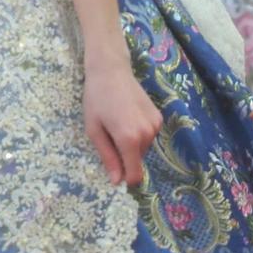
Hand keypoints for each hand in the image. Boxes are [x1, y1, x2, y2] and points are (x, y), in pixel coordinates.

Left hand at [81, 61, 160, 187]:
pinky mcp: (159, 117)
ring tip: (117, 120)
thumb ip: (108, 157)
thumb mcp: (94, 129)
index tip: (116, 172)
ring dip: (131, 142)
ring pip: (143, 147)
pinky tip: (128, 115)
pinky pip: (148, 135)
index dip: (125, 177)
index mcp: (128, 139)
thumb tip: (117, 181)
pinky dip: (139, 132)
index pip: (134, 174)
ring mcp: (155, 125)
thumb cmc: (96, 99)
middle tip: (109, 132)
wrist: (111, 70)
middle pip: (137, 159)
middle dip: (124, 153)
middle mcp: (147, 134)